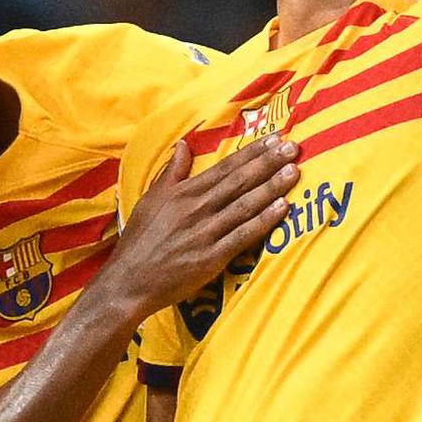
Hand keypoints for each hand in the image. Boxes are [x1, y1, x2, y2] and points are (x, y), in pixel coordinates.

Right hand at [92, 137, 297, 320]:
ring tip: (294, 170)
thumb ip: (171, 173)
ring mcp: (205, 233)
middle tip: (293, 147)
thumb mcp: (150, 201)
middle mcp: (196, 209)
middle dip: (268, 163)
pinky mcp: (211, 258)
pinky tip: (282, 207)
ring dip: (272, 187)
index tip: (274, 138)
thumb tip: (183, 145)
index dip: (251, 153)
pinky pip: (242, 235)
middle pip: (239, 182)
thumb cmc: (139, 242)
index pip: (224, 167)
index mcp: (183, 194)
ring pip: (245, 205)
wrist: (127, 282)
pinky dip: (263, 221)